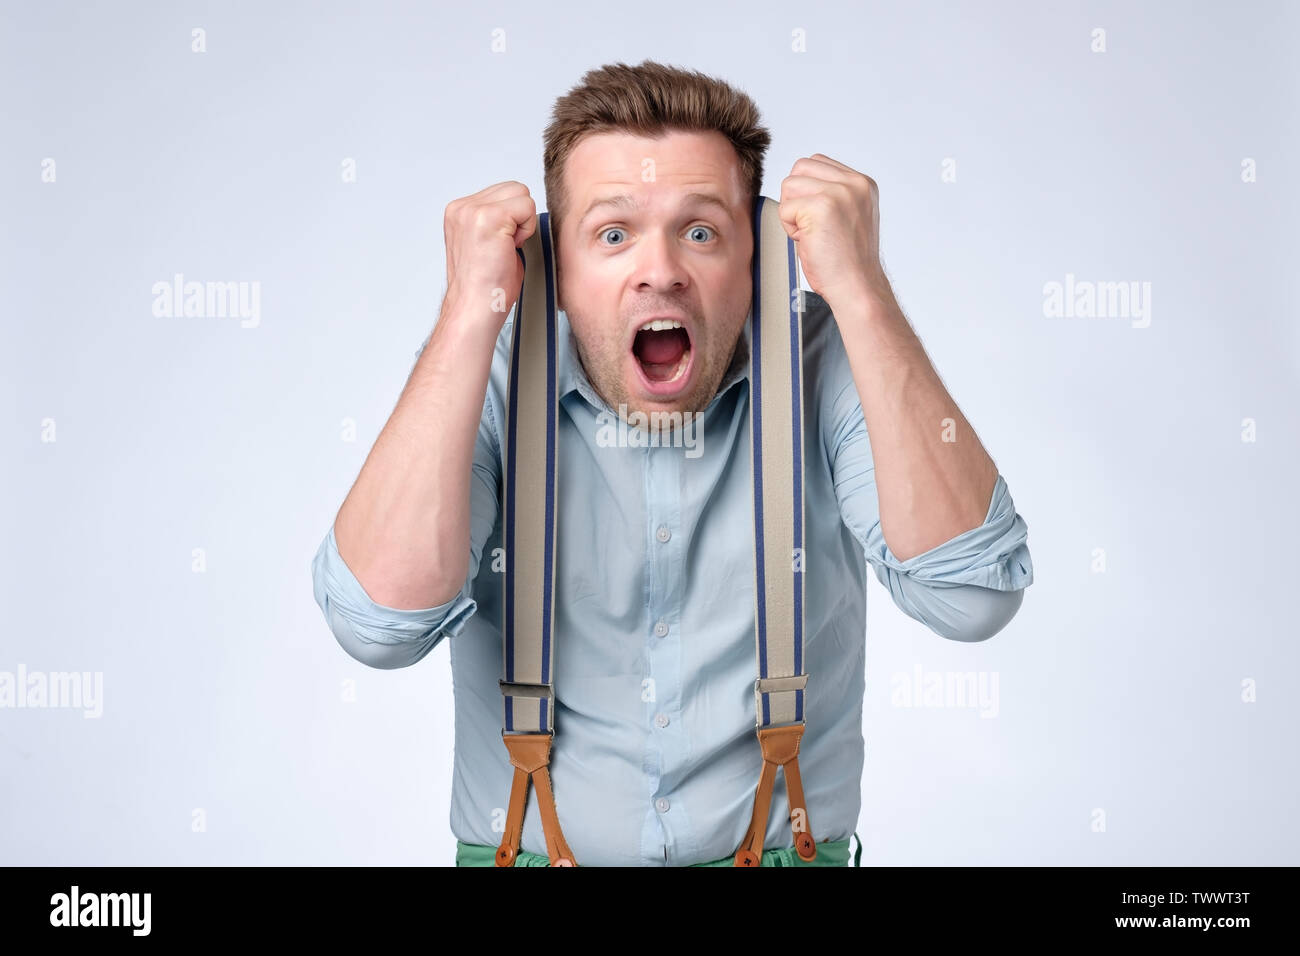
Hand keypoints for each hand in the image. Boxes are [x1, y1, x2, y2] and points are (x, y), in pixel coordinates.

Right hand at [443, 182, 536, 325]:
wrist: (474, 307)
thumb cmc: (484, 287)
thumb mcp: (487, 244)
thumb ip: (498, 222)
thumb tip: (520, 213)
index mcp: (459, 212)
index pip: (502, 192)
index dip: (512, 218)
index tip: (501, 244)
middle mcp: (462, 208)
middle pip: (513, 188)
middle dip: (519, 216)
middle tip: (507, 246)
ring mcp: (472, 210)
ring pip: (521, 193)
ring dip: (523, 221)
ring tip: (508, 247)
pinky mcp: (488, 217)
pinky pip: (526, 206)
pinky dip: (527, 228)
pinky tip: (512, 248)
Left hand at [778, 154, 886, 308]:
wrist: (857, 287)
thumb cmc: (848, 261)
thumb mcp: (848, 216)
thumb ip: (831, 193)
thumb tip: (798, 182)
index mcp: (862, 183)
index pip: (817, 163)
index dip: (807, 191)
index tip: (820, 218)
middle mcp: (854, 183)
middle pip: (800, 167)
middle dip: (796, 197)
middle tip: (811, 225)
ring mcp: (839, 192)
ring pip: (789, 185)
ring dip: (792, 212)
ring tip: (811, 233)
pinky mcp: (821, 206)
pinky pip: (785, 208)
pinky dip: (789, 228)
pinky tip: (808, 241)